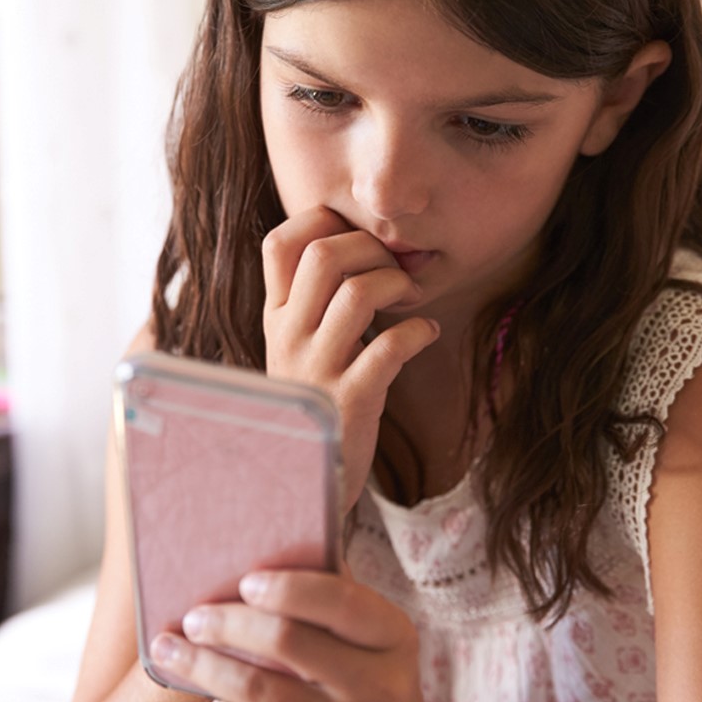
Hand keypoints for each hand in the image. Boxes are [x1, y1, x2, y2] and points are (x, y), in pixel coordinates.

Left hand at [149, 569, 447, 701]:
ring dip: (205, 665)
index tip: (244, 580)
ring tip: (171, 649)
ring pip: (258, 690)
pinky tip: (215, 697)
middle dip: (229, 623)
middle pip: (288, 642)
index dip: (288, 588)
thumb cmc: (370, 682)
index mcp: (392, 638)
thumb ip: (333, 598)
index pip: (340, 601)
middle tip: (194, 617)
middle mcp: (376, 688)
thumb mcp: (374, 640)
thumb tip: (267, 549)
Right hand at [263, 206, 439, 507]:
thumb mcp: (298, 347)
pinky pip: (390, 345)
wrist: (305, 477)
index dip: (322, 224)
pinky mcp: (350, 399)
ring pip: (358, 292)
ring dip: (398, 284)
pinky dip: (420, 330)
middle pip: (324, 255)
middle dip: (372, 248)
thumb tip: (356, 245)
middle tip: (395, 271)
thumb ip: (312, 302)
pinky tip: (427, 333)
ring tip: (412, 300)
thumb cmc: (317, 400)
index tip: (356, 239)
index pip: (279, 243)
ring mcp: (316, 368)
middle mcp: (287, 337)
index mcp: (274, 317)